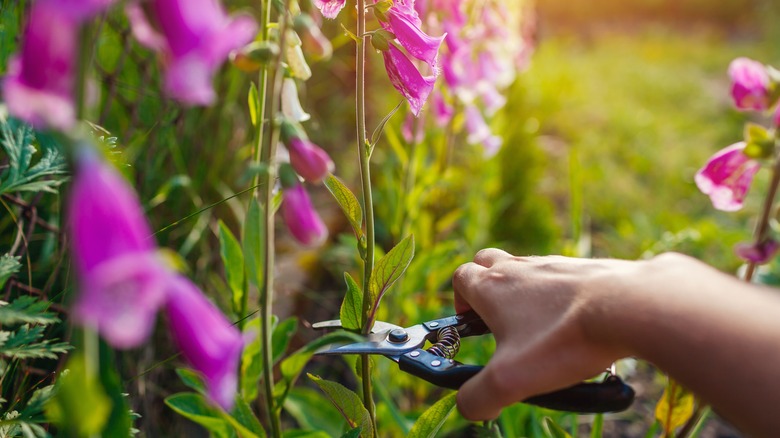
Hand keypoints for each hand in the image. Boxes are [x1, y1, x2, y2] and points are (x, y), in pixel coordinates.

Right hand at [452, 249, 638, 419]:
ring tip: (541, 330)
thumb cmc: (563, 339)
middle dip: (485, 285)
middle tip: (497, 319)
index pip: (461, 277)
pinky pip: (564, 277)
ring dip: (525, 292)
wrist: (629, 307)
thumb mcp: (511, 380)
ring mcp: (556, 264)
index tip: (469, 324)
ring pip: (528, 269)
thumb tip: (466, 406)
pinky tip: (576, 324)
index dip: (460, 301)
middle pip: (488, 260)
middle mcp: (521, 268)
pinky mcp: (587, 269)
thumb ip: (479, 397)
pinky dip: (561, 296)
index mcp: (493, 286)